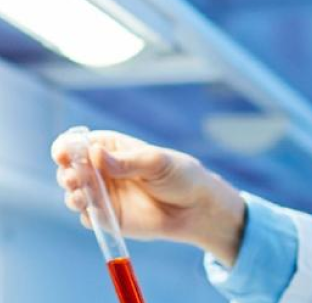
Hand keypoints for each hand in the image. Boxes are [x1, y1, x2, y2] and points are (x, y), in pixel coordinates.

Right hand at [51, 130, 245, 266]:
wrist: (196, 208)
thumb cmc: (180, 176)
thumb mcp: (156, 162)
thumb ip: (126, 161)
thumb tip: (95, 154)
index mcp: (112, 148)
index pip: (79, 143)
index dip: (67, 147)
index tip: (65, 153)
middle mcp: (102, 170)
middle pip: (70, 169)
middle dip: (67, 172)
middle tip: (76, 177)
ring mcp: (103, 194)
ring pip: (74, 193)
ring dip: (73, 193)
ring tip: (82, 194)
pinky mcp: (107, 218)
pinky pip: (88, 217)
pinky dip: (86, 213)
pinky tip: (93, 210)